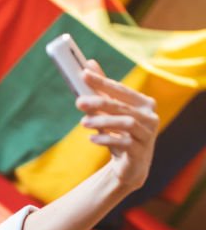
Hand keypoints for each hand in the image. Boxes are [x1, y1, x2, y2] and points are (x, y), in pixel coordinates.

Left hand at [77, 60, 158, 192]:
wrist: (131, 165)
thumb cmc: (121, 134)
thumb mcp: (110, 112)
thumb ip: (102, 90)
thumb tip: (88, 64)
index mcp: (143, 103)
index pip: (121, 89)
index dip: (102, 81)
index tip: (83, 74)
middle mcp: (149, 116)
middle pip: (122, 106)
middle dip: (99, 102)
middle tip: (78, 101)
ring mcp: (147, 134)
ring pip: (125, 123)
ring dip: (102, 121)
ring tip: (83, 123)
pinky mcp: (141, 151)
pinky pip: (124, 143)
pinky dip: (107, 139)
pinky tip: (92, 139)